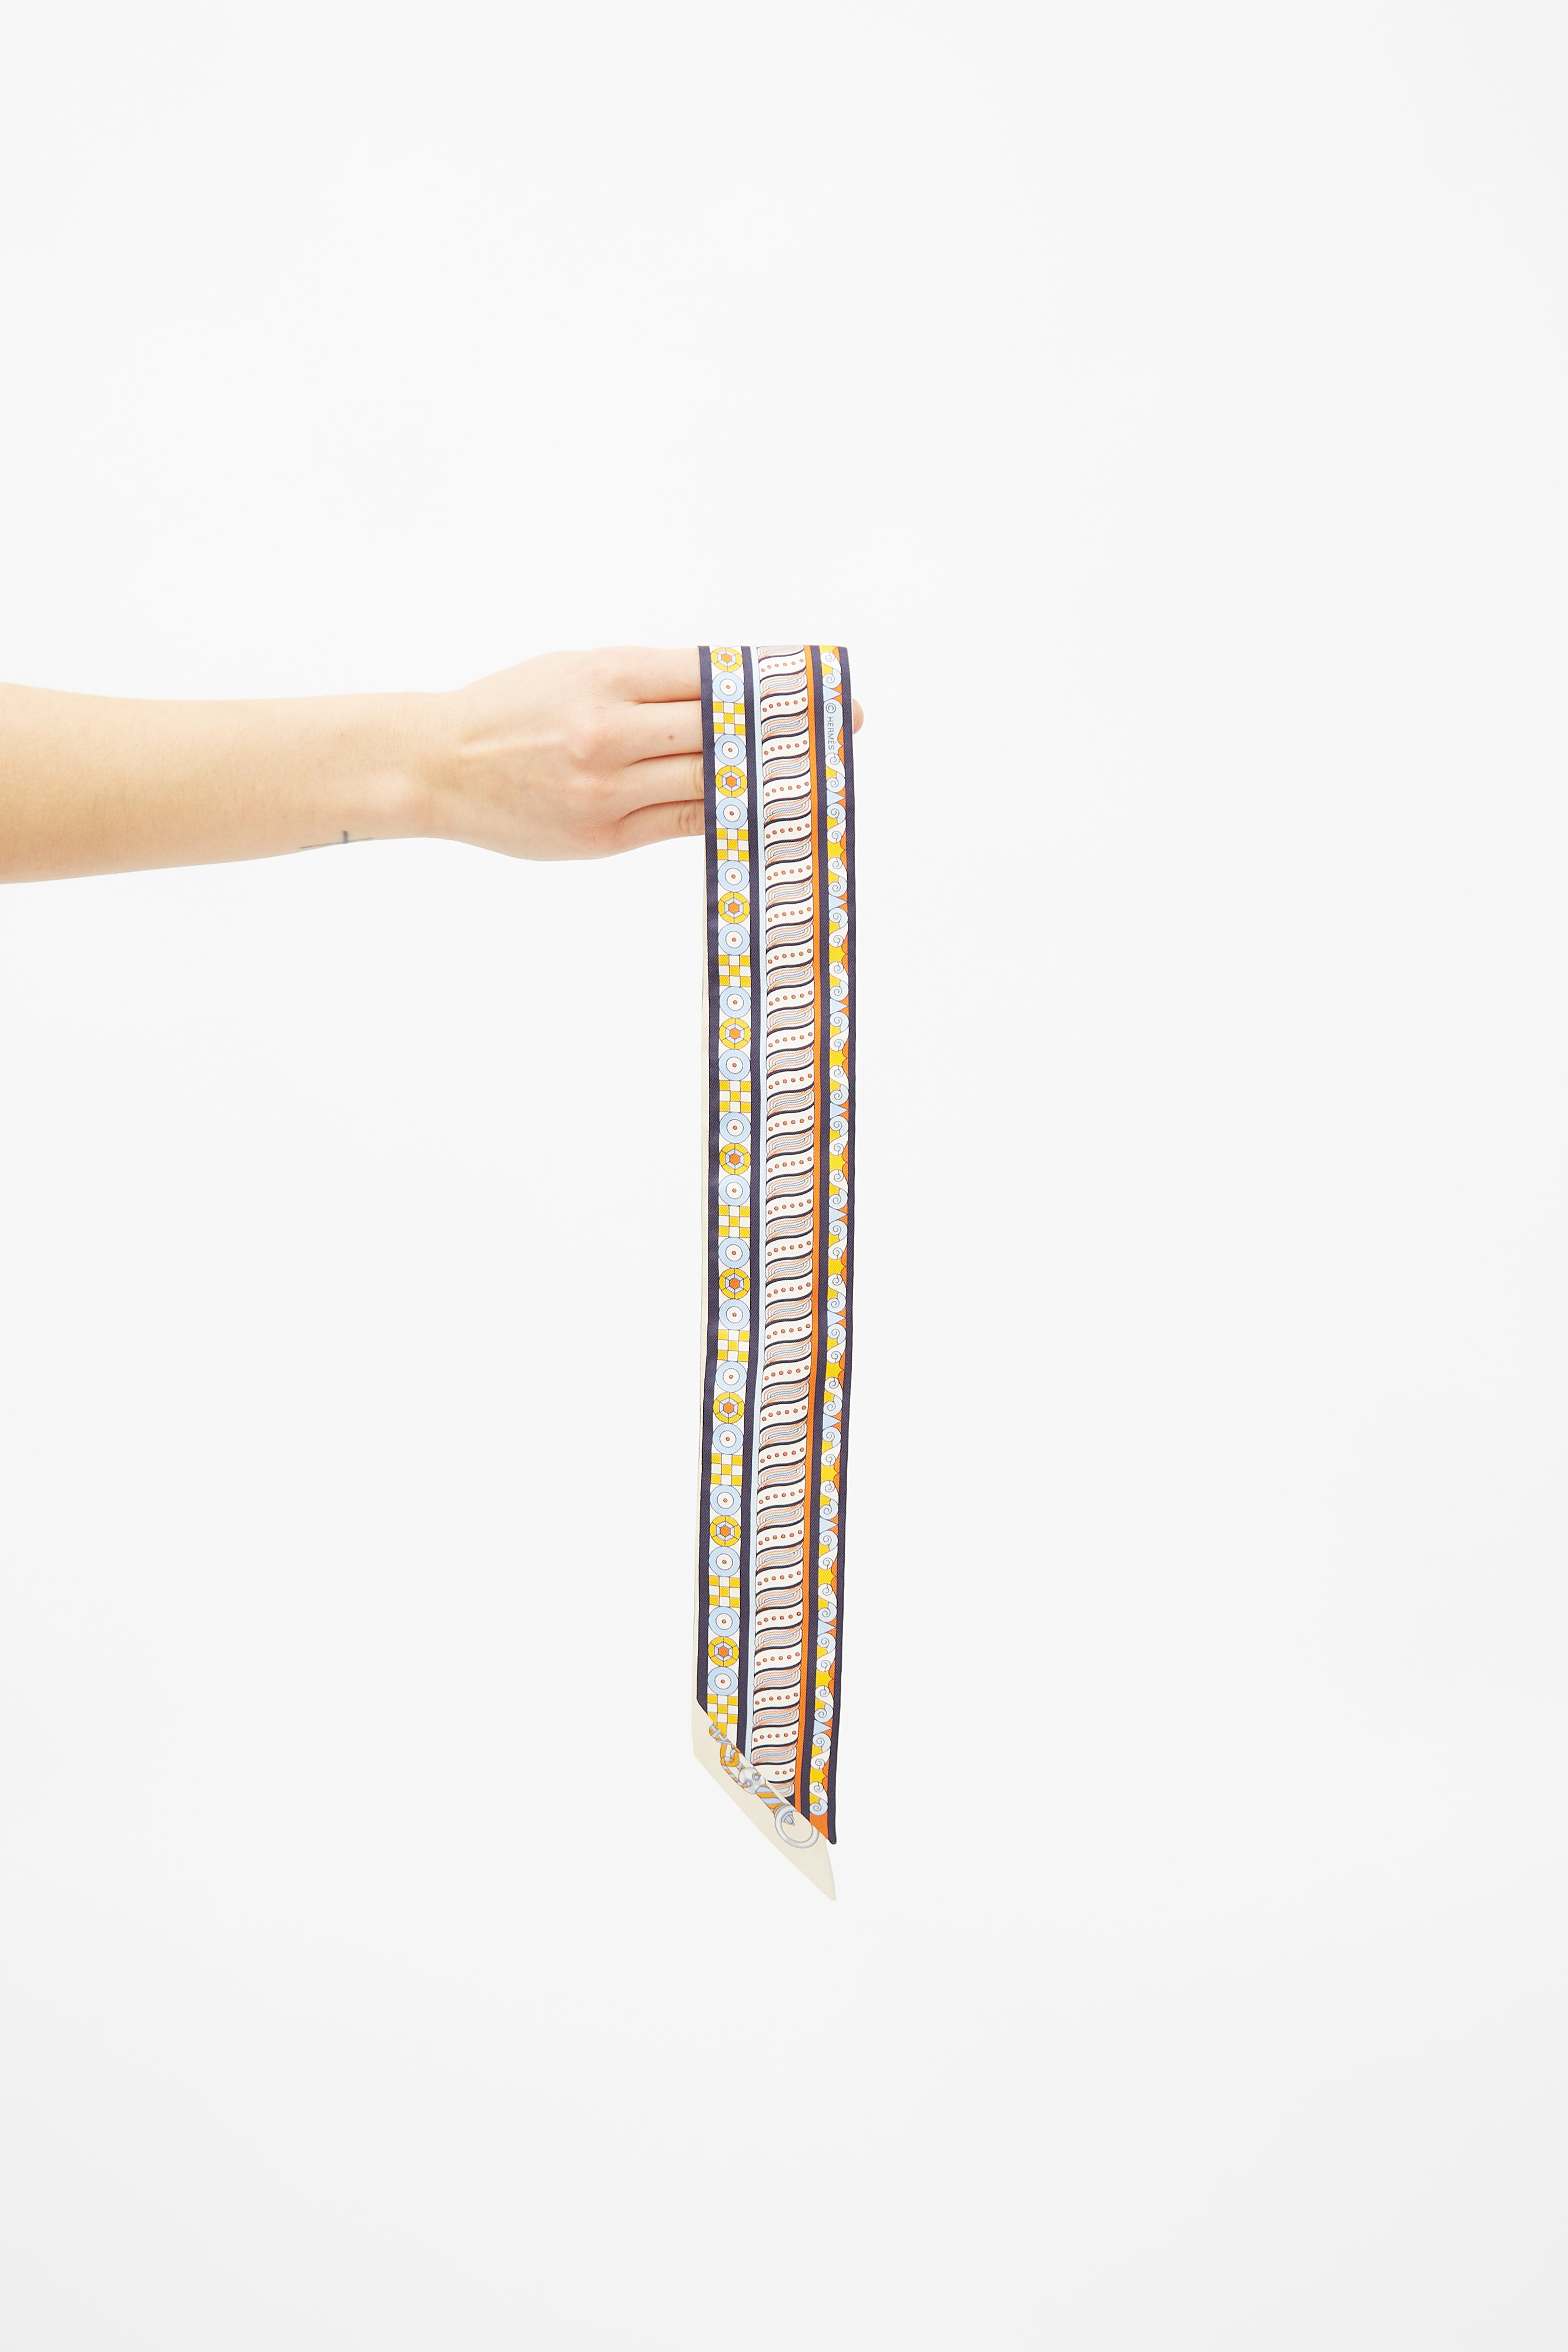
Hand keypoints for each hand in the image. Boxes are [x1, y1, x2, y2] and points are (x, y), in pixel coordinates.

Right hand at [427, 647, 863, 860]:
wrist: (438, 766)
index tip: (824, 684)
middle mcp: (612, 730)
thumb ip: (650, 679)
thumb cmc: (513, 708)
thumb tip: (730, 691)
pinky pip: (685, 822)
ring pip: (712, 780)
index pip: (715, 675)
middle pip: (725, 729)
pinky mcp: (603, 836)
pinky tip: (761, 807)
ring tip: (814, 771)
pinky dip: (726, 812)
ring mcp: (607, 789)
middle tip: (845, 727)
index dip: (776, 682)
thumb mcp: (577, 667)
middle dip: (787, 729)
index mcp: (608, 673)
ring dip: (767, 776)